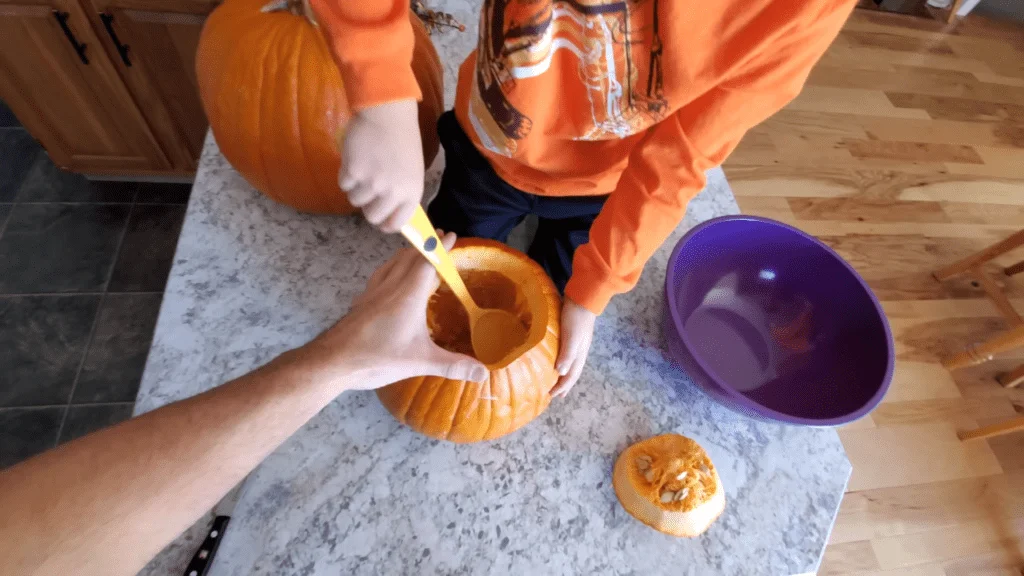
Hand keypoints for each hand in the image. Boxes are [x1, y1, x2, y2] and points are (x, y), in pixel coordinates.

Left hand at [304, 232, 487, 390]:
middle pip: (409, 257)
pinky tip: (388, 277)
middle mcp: (390, 287)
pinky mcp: (362, 301)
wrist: (333, 361)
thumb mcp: (420, 362)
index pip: (427, 262)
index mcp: (407, 295)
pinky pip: (379, 275)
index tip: (452, 235)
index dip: (440, 247)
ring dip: (406, 254)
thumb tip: (484, 372)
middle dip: (425, 245)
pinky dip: (390, 268)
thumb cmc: (377, 357)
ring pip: (391, 263)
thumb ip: (453, 366)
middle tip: (439, 237)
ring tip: (416, 252)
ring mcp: (372, 292)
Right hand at [338, 100, 423, 232]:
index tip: (380, 219)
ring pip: (355, 200)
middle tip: (367, 191)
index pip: (396, 223)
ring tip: (363, 169)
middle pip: (372, 217)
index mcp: (411, 193)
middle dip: (368, 206)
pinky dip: (346, 175)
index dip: (385, 224)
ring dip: (356, 188)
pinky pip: (343, 184)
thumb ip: (402, 192)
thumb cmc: (402, 139)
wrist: (388, 113)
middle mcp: (392, 192)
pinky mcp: (353, 172)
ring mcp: (372, 183)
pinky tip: (355, 160)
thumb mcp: (412, 170)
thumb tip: (390, 211)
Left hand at [550, 298, 596, 397]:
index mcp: (579, 354)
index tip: (552, 395)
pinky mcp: (572, 335)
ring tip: (556, 380)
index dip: (563, 386)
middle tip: (555, 394)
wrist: (583, 299)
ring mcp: (577, 343)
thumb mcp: (572, 337)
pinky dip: (562, 361)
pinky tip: (556, 358)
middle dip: (564, 384)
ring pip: (570, 364)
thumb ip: (567, 354)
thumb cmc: (576, 318)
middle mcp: (579, 351)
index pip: (571, 375)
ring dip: (563, 374)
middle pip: (572, 372)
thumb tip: (561, 373)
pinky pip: (566, 354)